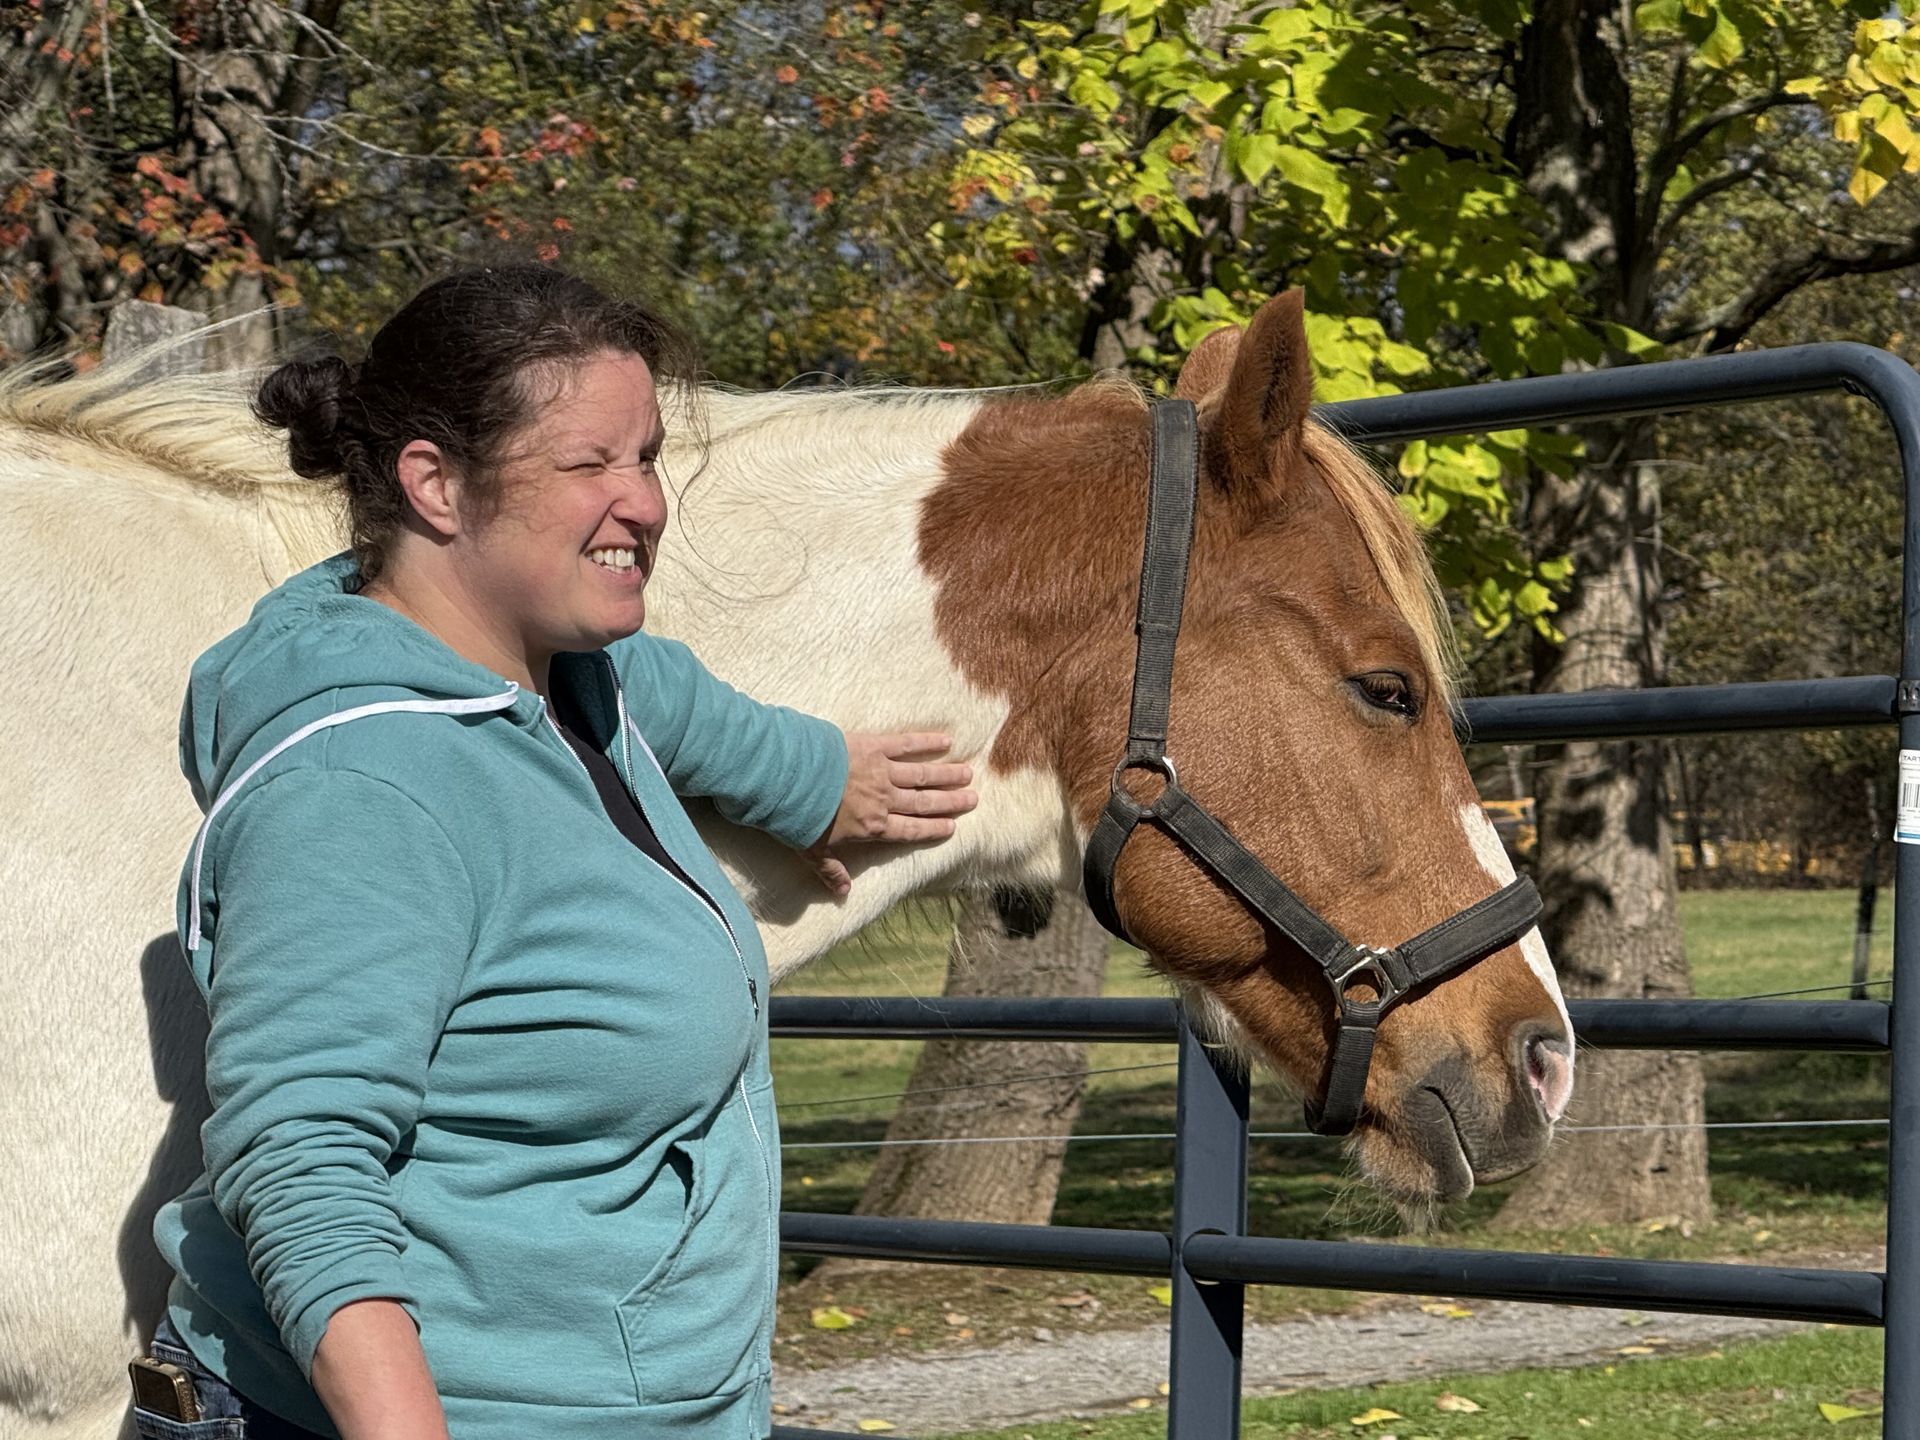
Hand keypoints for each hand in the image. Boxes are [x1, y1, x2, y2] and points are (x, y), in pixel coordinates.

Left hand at [806, 731, 976, 895]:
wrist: (788, 778)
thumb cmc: (797, 817)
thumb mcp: (811, 851)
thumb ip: (831, 871)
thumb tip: (843, 893)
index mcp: (872, 827)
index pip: (911, 830)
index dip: (934, 829)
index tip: (953, 826)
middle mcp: (884, 801)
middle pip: (924, 802)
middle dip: (950, 802)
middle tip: (972, 798)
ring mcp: (881, 772)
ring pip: (922, 775)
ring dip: (946, 774)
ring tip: (968, 773)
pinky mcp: (874, 746)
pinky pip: (906, 744)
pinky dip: (926, 742)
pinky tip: (945, 740)